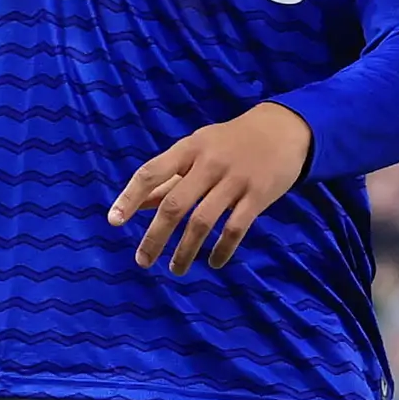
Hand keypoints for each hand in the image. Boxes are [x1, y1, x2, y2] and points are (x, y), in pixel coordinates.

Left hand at [109, 102, 311, 274]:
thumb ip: (169, 177)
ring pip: (202, 222)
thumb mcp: (197, 149)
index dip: (130, 197)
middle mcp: (209, 163)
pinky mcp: (258, 195)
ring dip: (185, 251)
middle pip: (174, 205)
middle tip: (142, 261)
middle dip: (155, 237)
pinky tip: (214, 263)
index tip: (114, 222)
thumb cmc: (231, 142)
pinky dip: (222, 250)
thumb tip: (135, 204)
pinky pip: (236, 229)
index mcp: (189, 148)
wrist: (284, 129)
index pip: (151, 173)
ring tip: (175, 269)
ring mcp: (235, 180)